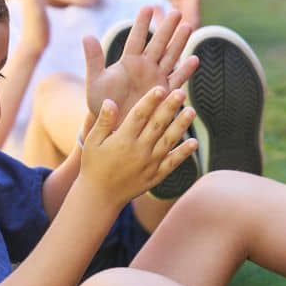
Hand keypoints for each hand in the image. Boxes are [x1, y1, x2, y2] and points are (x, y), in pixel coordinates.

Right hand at [78, 86, 197, 204]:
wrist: (100, 197)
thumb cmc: (93, 166)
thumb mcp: (91, 142)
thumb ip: (103, 122)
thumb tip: (110, 101)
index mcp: (122, 140)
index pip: (139, 115)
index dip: (150, 101)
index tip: (160, 88)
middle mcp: (138, 151)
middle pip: (157, 125)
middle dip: (170, 107)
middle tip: (181, 92)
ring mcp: (149, 164)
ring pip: (168, 141)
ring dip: (181, 126)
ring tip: (191, 111)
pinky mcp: (156, 176)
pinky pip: (172, 163)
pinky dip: (184, 153)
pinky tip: (194, 143)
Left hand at [83, 7, 198, 122]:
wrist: (115, 127)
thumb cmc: (102, 105)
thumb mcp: (95, 82)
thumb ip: (93, 60)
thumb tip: (86, 35)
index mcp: (128, 62)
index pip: (136, 38)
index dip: (142, 24)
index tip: (147, 7)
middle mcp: (145, 67)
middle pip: (158, 43)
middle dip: (167, 28)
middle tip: (176, 12)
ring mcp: (156, 79)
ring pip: (171, 57)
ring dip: (179, 43)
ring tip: (188, 26)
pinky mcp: (165, 93)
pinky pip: (177, 79)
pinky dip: (185, 70)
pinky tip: (194, 59)